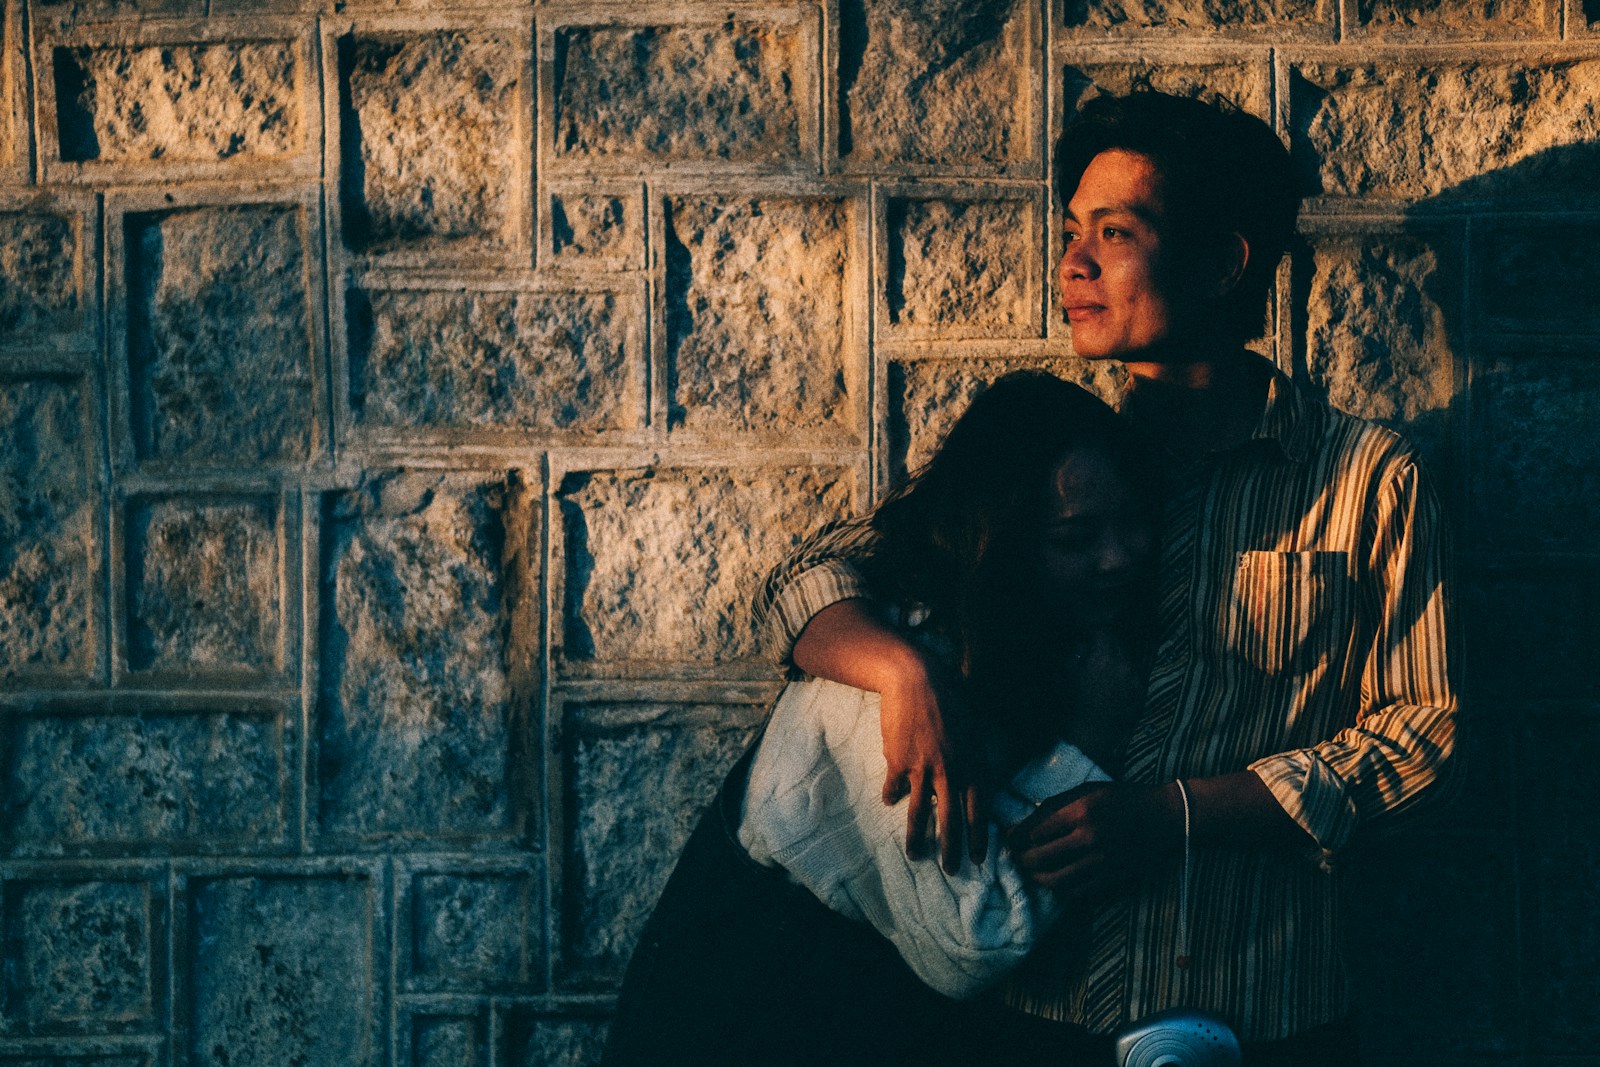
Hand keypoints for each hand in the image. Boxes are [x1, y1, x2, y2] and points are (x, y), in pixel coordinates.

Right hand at [878, 661, 985, 872]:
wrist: (916, 680)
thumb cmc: (950, 701)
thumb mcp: (974, 730)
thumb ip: (976, 760)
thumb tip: (977, 785)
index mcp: (973, 765)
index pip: (979, 811)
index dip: (979, 837)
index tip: (979, 858)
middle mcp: (950, 772)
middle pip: (951, 821)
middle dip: (951, 850)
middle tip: (951, 870)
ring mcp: (922, 769)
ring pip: (919, 813)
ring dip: (917, 837)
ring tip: (916, 854)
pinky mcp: (897, 763)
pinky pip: (894, 789)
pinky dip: (892, 797)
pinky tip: (890, 802)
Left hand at [1007, 782, 1183, 901]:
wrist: (1164, 817)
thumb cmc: (1123, 798)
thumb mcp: (1088, 790)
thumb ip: (1055, 805)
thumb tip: (1022, 824)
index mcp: (1082, 810)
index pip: (1035, 831)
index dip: (1017, 838)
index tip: (1009, 839)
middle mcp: (1090, 837)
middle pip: (1040, 857)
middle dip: (1021, 860)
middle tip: (1015, 857)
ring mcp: (1101, 861)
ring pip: (1055, 880)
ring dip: (1036, 878)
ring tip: (1030, 872)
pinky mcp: (1111, 877)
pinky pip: (1076, 891)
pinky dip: (1059, 888)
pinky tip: (1053, 880)